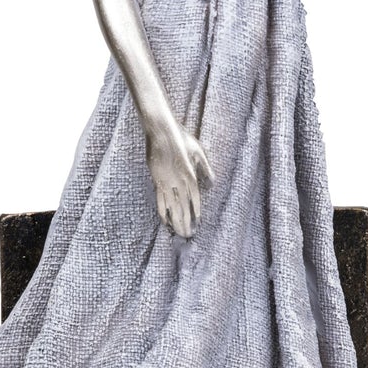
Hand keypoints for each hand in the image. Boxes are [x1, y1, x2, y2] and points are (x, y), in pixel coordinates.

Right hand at [144, 121, 214, 238]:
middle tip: (188, 235)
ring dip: (176, 221)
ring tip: (179, 233)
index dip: (196, 212)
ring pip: (172, 207)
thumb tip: (211, 184)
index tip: (198, 224)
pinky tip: (165, 222)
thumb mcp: (198, 151)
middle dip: (186, 222)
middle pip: (183, 207)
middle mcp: (178, 181)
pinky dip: (163, 212)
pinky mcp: (156, 181)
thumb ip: (205, 169)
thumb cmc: (181, 138)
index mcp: (190, 175)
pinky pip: (160, 201)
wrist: (160, 131)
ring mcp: (166, 182)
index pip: (195, 199)